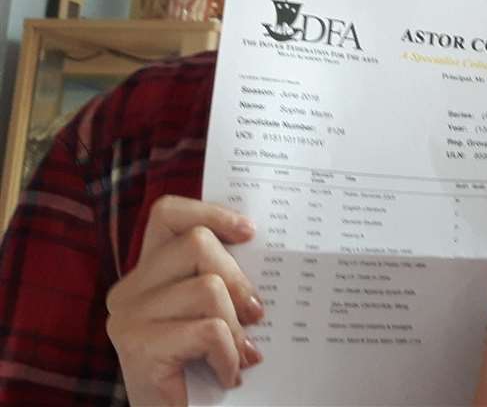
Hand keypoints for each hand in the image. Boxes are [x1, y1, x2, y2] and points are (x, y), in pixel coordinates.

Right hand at [104, 196, 265, 405]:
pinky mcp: (138, 348)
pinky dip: (230, 355)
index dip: (210, 212)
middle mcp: (127, 291)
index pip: (168, 215)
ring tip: (240, 355)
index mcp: (146, 275)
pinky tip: (228, 376)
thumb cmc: (200, 370)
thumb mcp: (210, 314)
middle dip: (237, 279)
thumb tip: (259, 247)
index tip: (248, 233)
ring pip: (208, 287)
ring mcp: (128, 319)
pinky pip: (208, 331)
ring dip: (236, 328)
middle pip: (197, 244)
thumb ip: (219, 280)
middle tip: (254, 316)